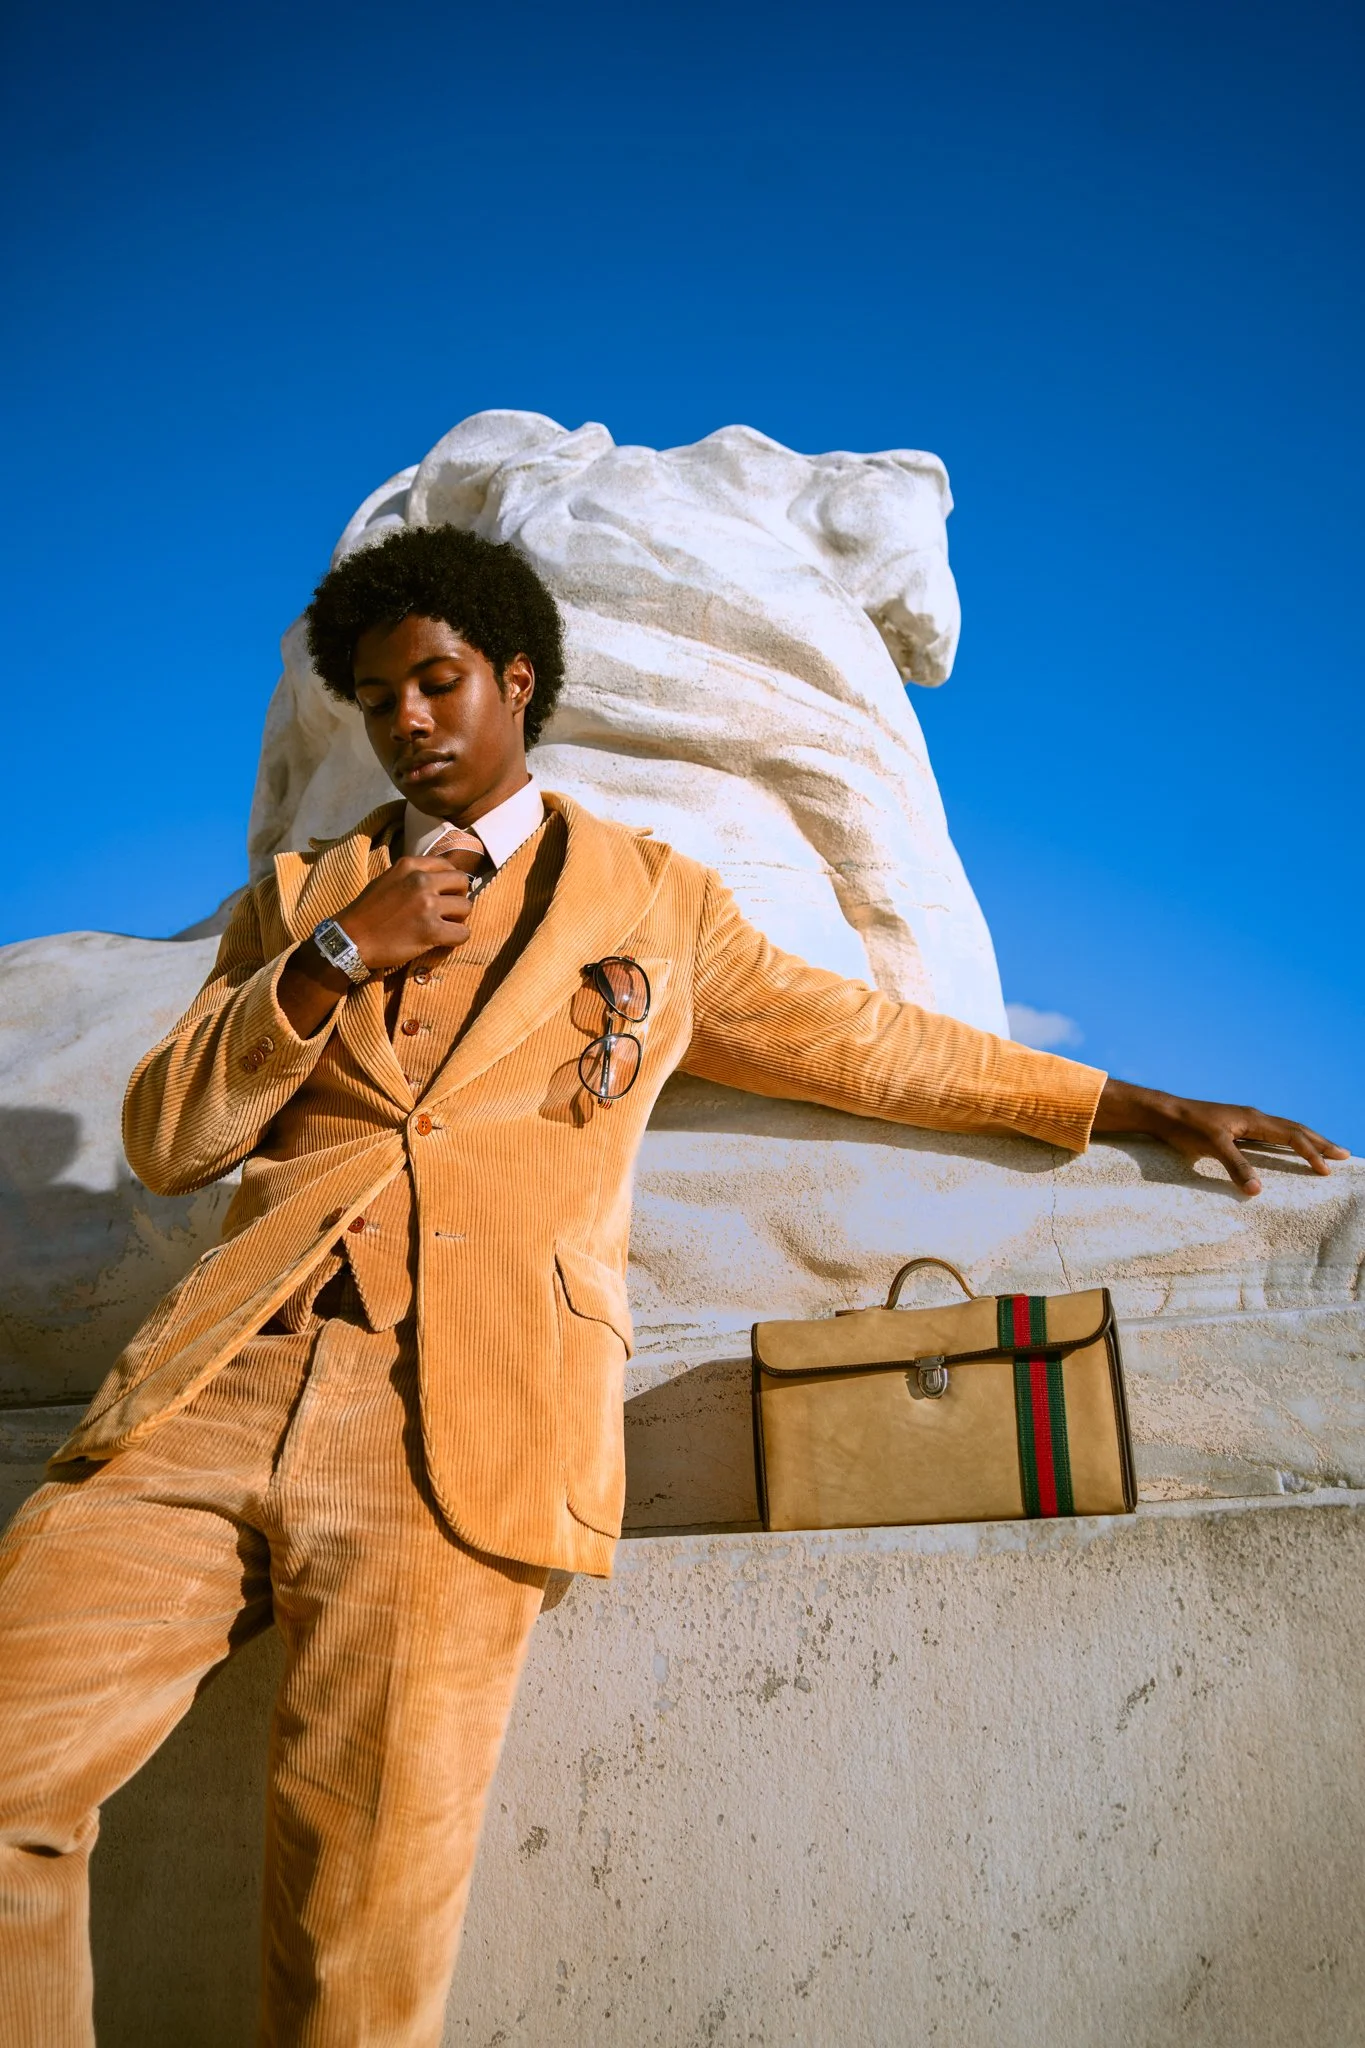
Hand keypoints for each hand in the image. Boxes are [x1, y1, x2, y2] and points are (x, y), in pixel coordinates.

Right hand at [275, 848, 480, 1037]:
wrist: (350, 940)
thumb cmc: (367, 912)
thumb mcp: (388, 880)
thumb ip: (412, 876)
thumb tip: (440, 878)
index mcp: (409, 866)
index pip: (448, 865)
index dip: (450, 882)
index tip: (443, 894)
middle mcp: (420, 881)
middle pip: (462, 883)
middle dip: (458, 897)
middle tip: (446, 912)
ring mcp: (427, 905)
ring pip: (466, 908)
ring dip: (458, 919)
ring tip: (442, 926)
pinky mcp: (431, 930)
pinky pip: (463, 933)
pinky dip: (456, 939)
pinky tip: (443, 941)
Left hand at [1093, 1079, 1348, 1196]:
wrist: (1162, 1112)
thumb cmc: (1186, 1127)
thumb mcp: (1212, 1147)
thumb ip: (1236, 1166)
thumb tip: (1258, 1190)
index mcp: (1254, 1119)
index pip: (1292, 1136)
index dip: (1311, 1152)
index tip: (1327, 1170)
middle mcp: (1254, 1116)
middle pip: (1296, 1129)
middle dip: (1320, 1142)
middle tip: (1344, 1154)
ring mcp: (1245, 1120)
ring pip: (1285, 1129)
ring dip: (1306, 1140)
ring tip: (1324, 1150)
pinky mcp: (1235, 1127)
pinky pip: (1270, 1134)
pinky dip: (1287, 1141)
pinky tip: (1287, 1148)